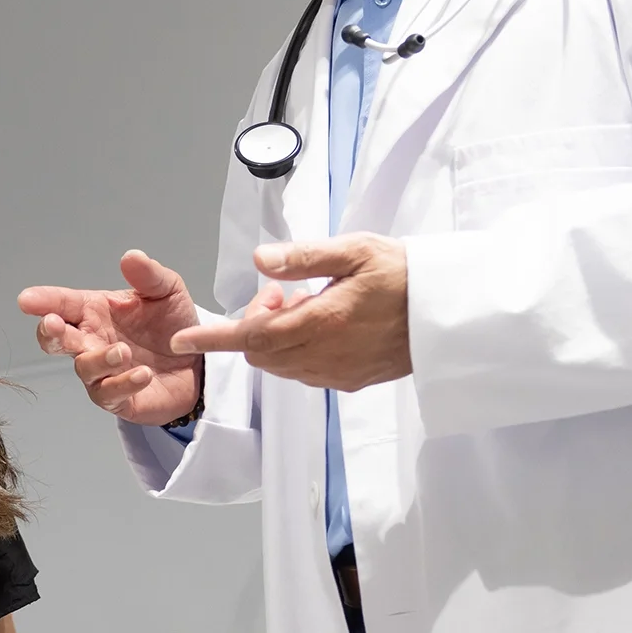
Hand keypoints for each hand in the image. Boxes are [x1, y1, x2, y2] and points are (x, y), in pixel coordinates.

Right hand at [19, 251, 201, 426]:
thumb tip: (130, 256)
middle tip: (53, 324)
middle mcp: (92, 341)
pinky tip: (142, 374)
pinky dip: (124, 383)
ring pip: (84, 368)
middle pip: (56, 340)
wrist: (195, 365)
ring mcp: (102, 372)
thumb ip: (148, 275)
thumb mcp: (166, 291)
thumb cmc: (171, 325)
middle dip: (50, 333)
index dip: (43, 301)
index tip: (27, 300)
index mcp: (95, 312)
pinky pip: (110, 394)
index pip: (63, 304)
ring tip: (122, 352)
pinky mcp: (118, 398)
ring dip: (99, 359)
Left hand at [169, 235, 411, 390]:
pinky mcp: (352, 381)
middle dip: (255, 325)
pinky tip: (322, 324)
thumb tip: (260, 260)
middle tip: (283, 292)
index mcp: (322, 323)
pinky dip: (298, 351)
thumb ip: (303, 257)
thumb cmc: (404, 273)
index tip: (182, 341)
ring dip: (277, 338)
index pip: (252, 337)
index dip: (213, 340)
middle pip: (261, 353)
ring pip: (282, 365)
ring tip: (307, 303)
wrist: (449, 310)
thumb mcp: (355, 250)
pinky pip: (306, 373)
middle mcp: (327, 356)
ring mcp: (339, 373)